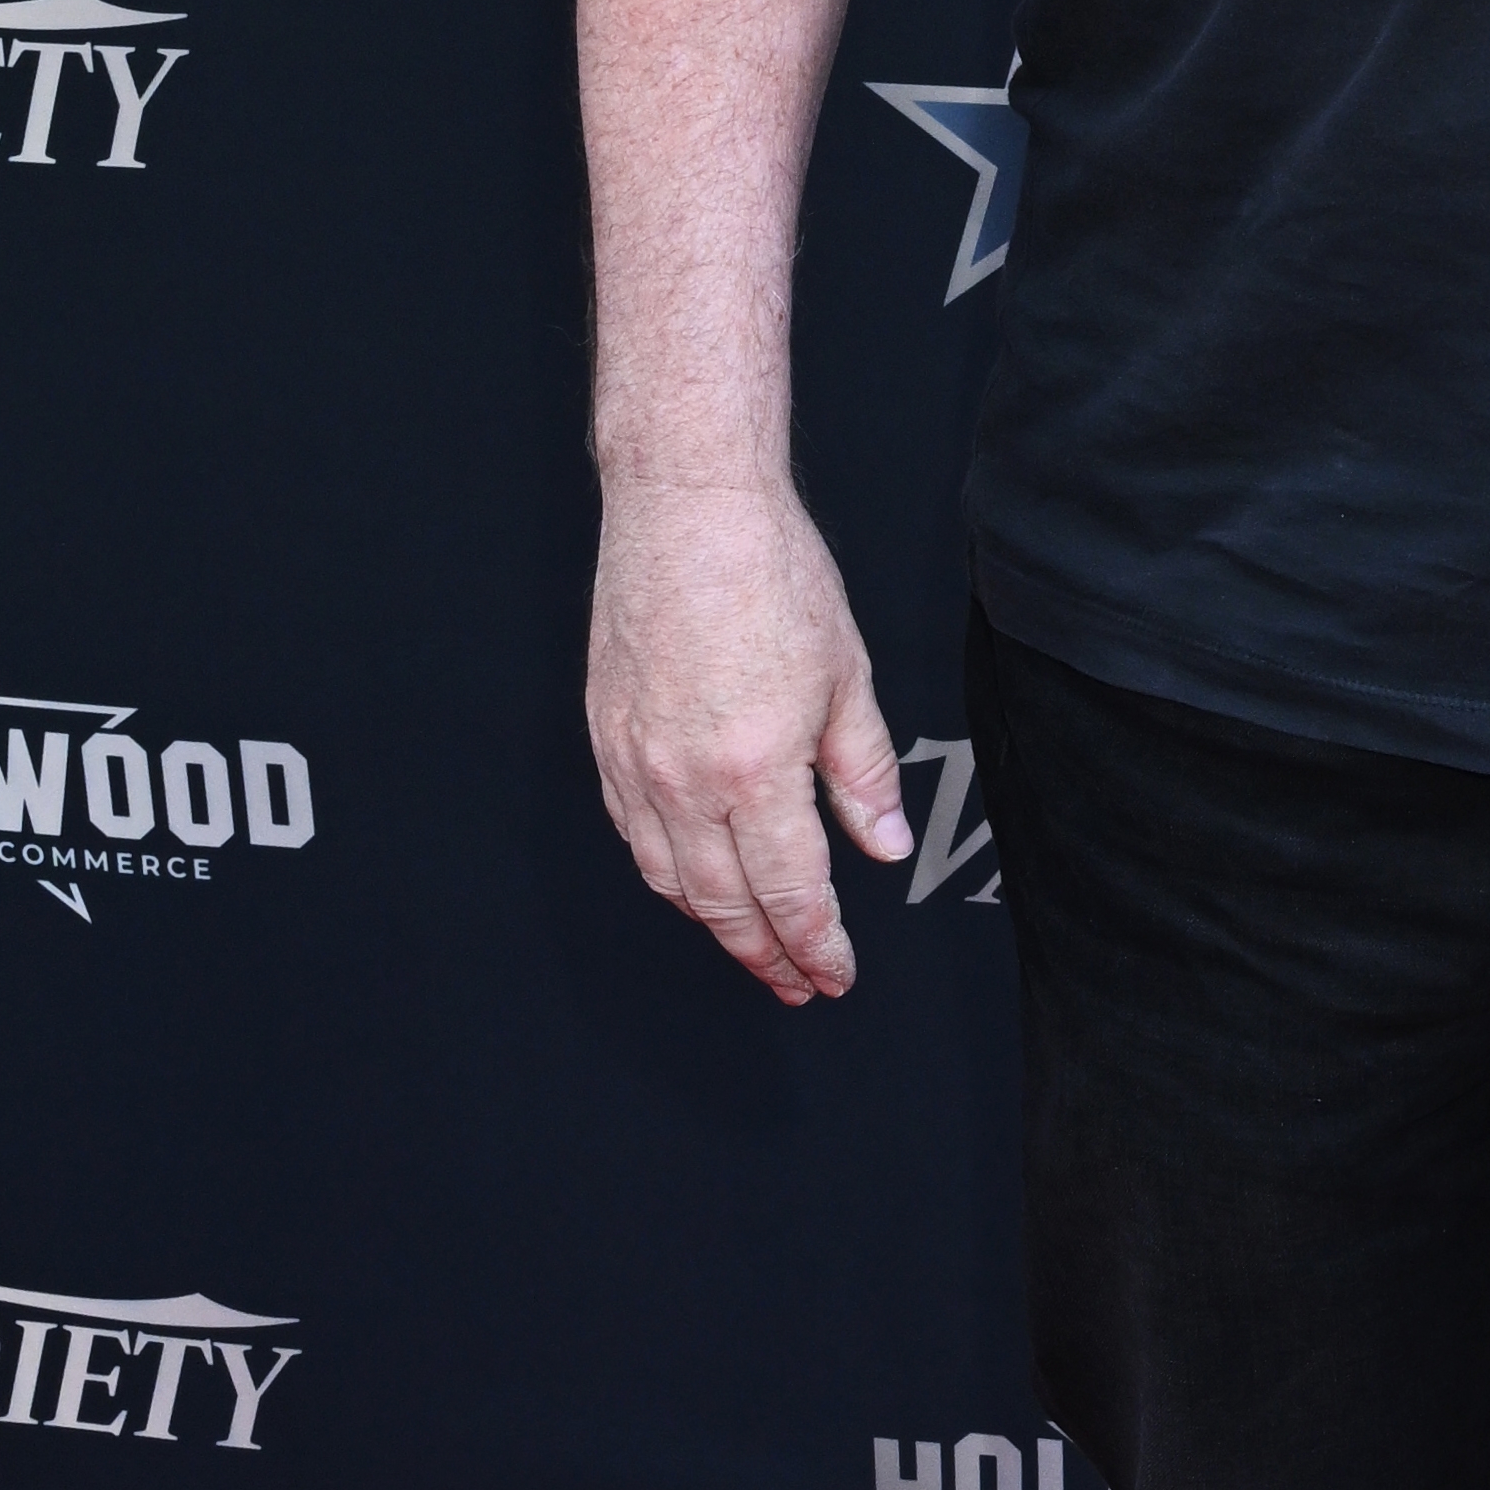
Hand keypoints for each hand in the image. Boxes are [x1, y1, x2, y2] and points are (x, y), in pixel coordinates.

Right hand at [586, 476, 908, 1003]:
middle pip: (725, 902)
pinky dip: (668, 874)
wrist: (687, 506)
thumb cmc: (770, 573)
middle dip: (767, 953)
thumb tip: (883, 845)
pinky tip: (694, 881)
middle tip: (799, 983)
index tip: (836, 973)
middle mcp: (685, 777)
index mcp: (755, 767)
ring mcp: (636, 761)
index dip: (817, 943)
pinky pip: (633, 834)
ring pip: (671, 879)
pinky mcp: (606, 738)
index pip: (791, 891)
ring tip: (754, 949)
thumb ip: (862, 774)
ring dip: (715, 926)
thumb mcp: (847, 677)